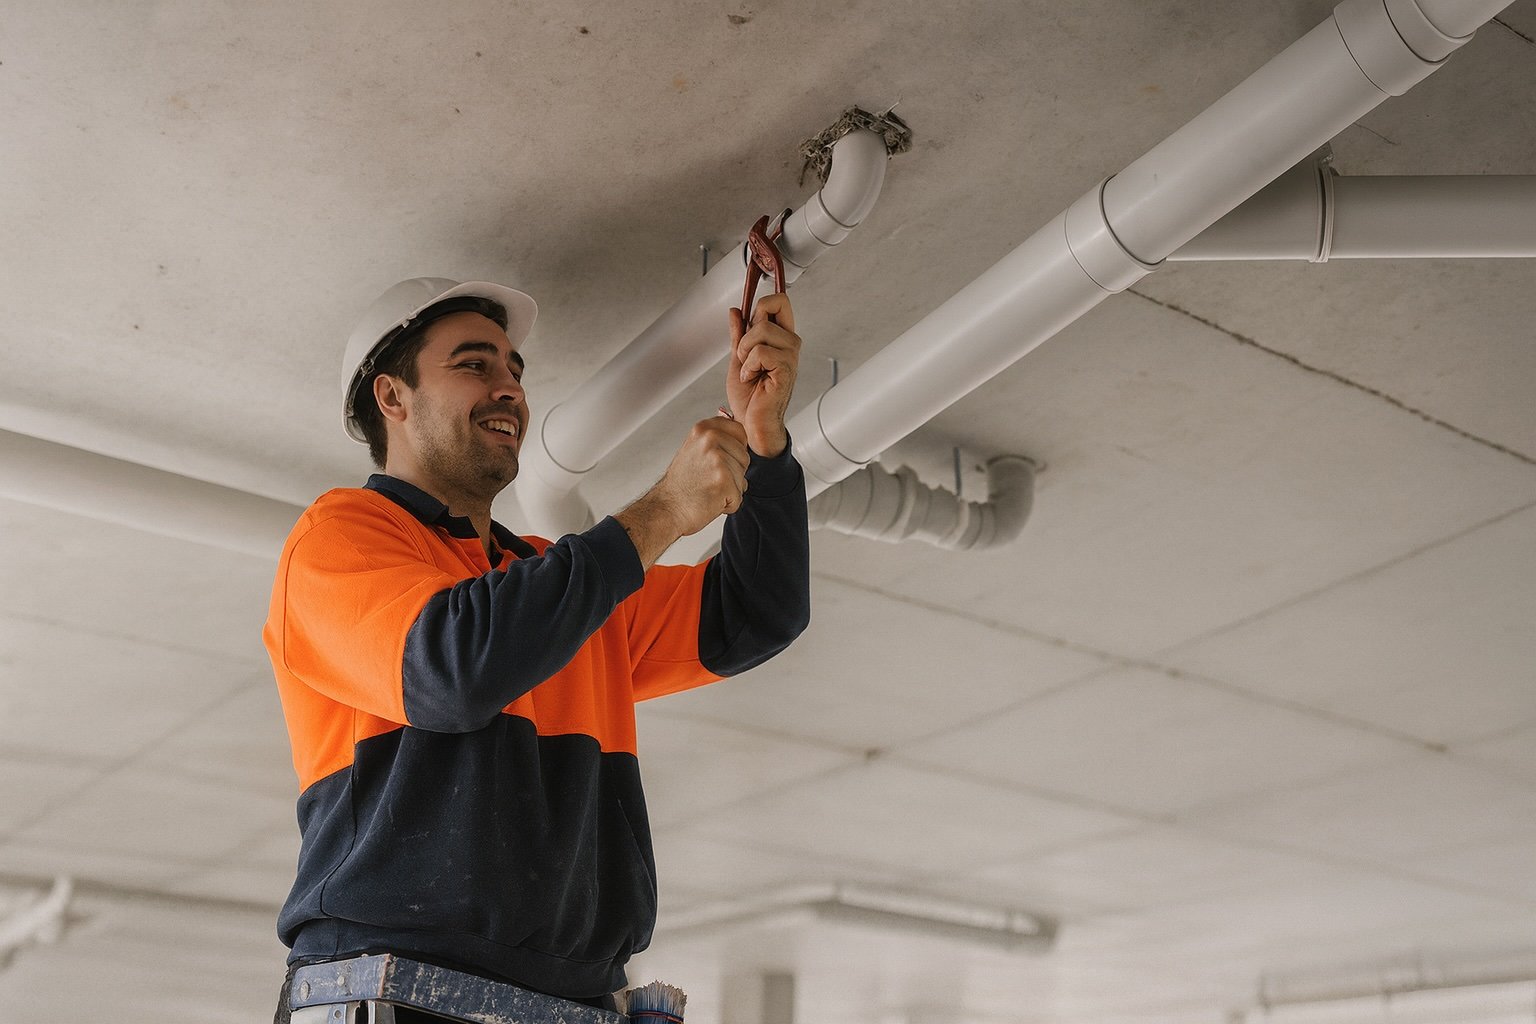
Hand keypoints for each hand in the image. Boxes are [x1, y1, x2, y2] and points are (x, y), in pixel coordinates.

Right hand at [615, 416, 749, 568]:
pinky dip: (727, 504)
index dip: (733, 451)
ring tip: (707, 489)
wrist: (666, 509)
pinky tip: (709, 500)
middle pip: (745, 457)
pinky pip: (739, 496)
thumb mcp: (695, 448)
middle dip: (733, 473)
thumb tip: (734, 419)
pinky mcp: (723, 481)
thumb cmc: (681, 484)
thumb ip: (716, 436)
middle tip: (707, 479)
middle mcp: (711, 439)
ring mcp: (717, 459)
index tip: (715, 463)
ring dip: (730, 490)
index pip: (740, 433)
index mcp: (704, 428)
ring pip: (743, 478)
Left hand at [726, 293, 800, 457]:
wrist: (751, 423)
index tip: (749, 323)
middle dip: (748, 329)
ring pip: (761, 330)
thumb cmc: (750, 397)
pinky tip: (752, 378)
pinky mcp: (786, 369)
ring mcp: (790, 355)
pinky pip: (760, 352)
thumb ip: (738, 334)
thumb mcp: (738, 359)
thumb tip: (736, 311)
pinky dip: (748, 366)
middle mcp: (789, 343)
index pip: (779, 301)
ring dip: (745, 351)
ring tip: (749, 370)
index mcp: (780, 338)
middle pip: (769, 306)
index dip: (762, 304)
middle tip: (746, 355)